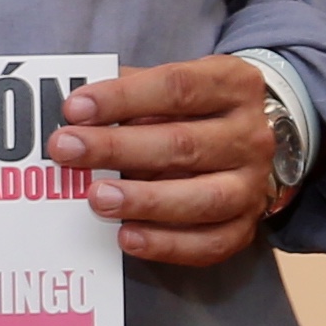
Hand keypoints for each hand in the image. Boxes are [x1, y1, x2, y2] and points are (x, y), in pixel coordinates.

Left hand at [53, 57, 279, 270]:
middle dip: (117, 148)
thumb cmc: (200, 109)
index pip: (177, 87)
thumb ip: (132, 89)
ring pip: (202, 198)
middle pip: (183, 143)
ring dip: (144, 200)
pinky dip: (167, 244)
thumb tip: (77, 109)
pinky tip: (127, 236)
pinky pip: (209, 243)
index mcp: (234, 85)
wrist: (258, 139)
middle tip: (67, 150)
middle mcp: (250, 136)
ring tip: (97, 198)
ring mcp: (252, 185)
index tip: (75, 108)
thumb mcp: (177, 82)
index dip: (123, 98)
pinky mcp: (245, 227)